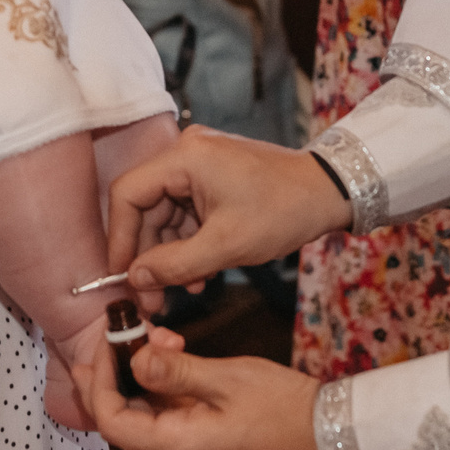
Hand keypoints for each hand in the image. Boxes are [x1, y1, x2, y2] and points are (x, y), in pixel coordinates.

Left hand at [86, 328, 326, 449]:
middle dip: (113, 378)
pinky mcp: (210, 447)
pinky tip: (179, 358)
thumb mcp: (228, 378)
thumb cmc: (286, 408)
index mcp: (180, 447)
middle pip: (124, 423)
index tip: (107, 344)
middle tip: (114, 339)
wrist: (334, 438)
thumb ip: (175, 371)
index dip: (99, 383)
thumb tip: (133, 359)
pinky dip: (166, 390)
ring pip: (149, 419)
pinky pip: (173, 421)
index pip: (113, 422)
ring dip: (143, 379)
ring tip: (159, 338)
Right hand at [104, 127, 353, 302]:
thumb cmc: (283, 211)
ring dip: (170, 254)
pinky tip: (199, 273)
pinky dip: (188, 243)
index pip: (128, 194)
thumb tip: (134, 278)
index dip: (119, 238)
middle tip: (152, 297)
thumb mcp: (226, 246)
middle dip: (148, 255)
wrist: (330, 192)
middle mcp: (185, 152)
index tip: (121, 276)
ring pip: (164, 214)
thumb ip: (174, 265)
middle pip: (145, 207)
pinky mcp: (212, 176)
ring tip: (185, 290)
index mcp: (184, 157)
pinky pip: (185, 212)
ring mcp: (199, 163)